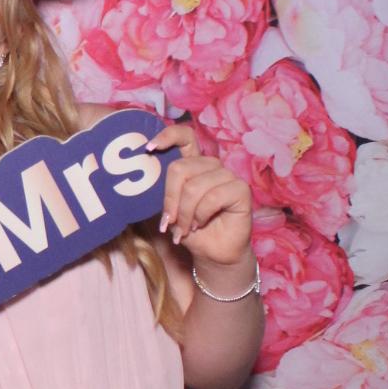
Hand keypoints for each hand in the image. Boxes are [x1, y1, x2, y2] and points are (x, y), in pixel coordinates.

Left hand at [148, 122, 253, 271]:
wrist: (212, 252)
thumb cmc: (190, 229)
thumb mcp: (170, 210)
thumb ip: (162, 191)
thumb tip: (146, 176)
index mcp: (193, 164)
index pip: (184, 136)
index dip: (167, 136)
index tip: (149, 149)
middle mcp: (211, 166)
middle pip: (180, 168)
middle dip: (170, 200)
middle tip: (170, 221)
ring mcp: (227, 175)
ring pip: (194, 186)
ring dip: (185, 214)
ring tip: (186, 228)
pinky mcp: (241, 189)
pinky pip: (213, 196)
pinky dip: (201, 215)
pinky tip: (201, 224)